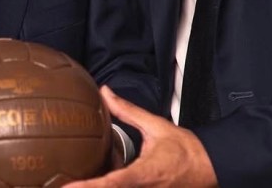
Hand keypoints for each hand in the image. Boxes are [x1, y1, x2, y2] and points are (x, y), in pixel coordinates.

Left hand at [67, 87, 218, 187]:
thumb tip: (104, 92)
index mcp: (145, 174)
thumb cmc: (186, 149)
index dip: (90, 187)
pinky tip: (94, 181)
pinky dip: (109, 187)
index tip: (68, 187)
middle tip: (58, 186)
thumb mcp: (155, 126)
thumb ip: (127, 111)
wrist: (213, 167)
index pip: (114, 183)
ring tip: (71, 185)